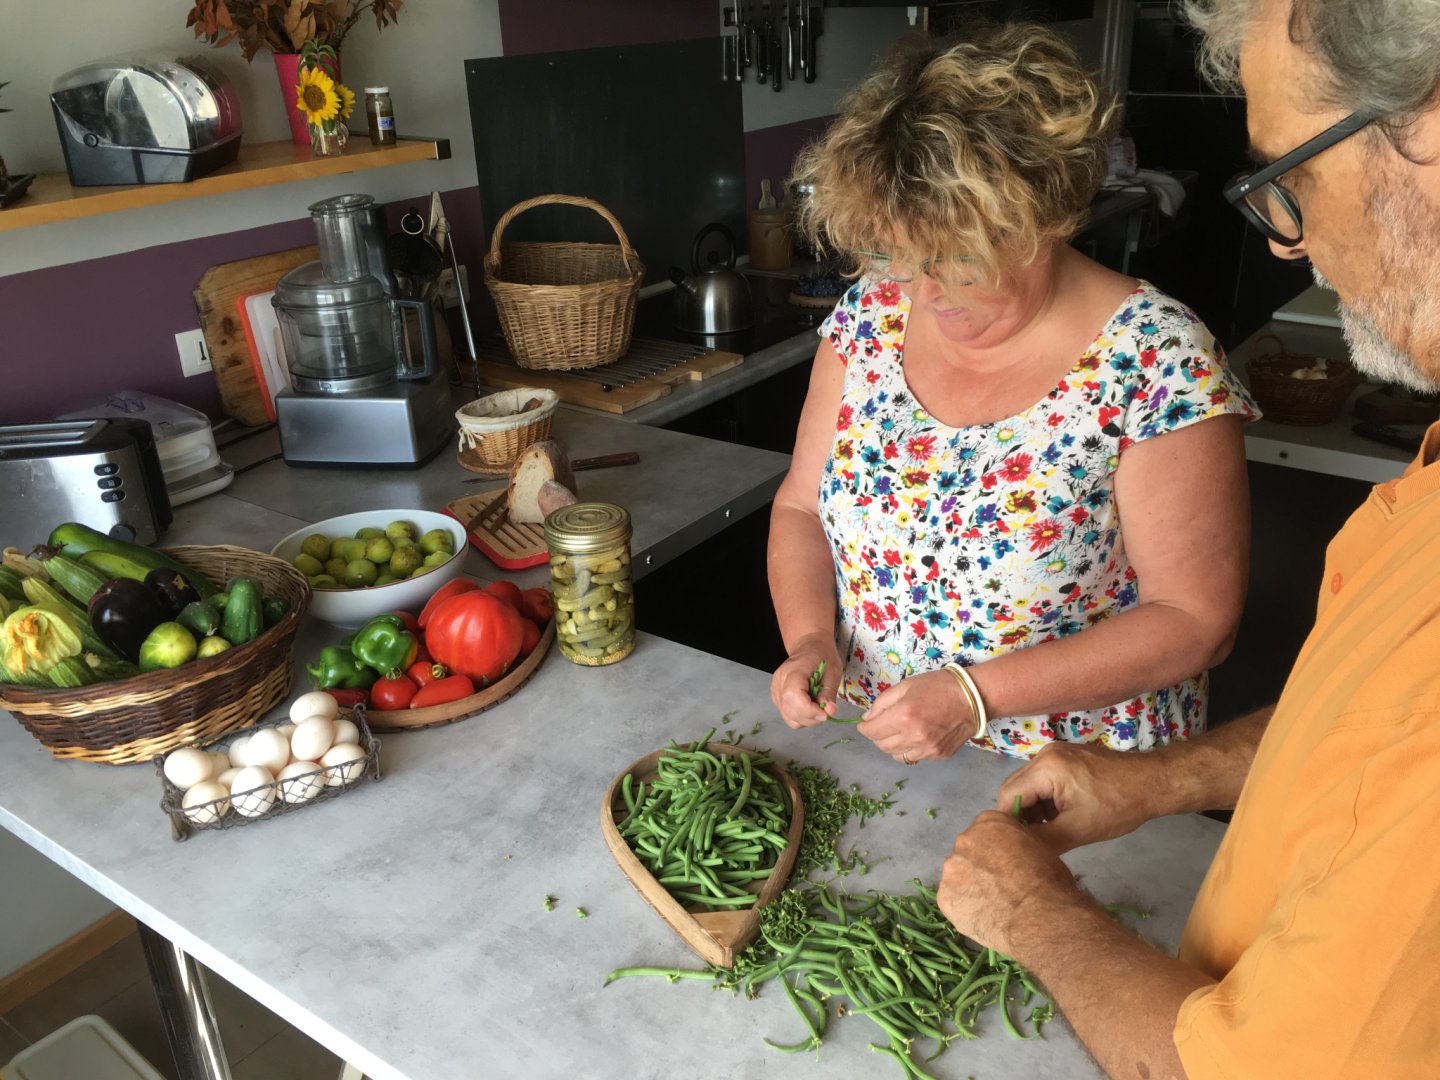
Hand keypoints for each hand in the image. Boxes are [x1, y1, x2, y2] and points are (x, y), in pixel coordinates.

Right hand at [771, 633, 841, 727]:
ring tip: (817, 707)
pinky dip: (801, 717)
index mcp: (794, 671)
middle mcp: (780, 682)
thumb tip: (829, 712)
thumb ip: (829, 693)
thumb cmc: (822, 656)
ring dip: (806, 719)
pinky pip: (787, 715)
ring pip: (789, 717)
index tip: (826, 712)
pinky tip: (809, 706)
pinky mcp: (777, 697)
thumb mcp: (833, 671)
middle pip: (790, 711)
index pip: (793, 697)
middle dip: (811, 717)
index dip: (810, 710)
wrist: (808, 646)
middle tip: (825, 710)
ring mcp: (776, 690)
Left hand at [859, 669, 972, 762]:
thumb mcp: (906, 686)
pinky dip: (909, 749)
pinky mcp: (938, 755)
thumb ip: (883, 703)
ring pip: (896, 755)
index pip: (872, 731)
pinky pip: (915, 757)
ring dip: (892, 744)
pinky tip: (916, 736)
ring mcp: (927, 749)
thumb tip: (868, 718)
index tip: (865, 724)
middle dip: (877, 736)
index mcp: (904, 716)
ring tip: (899, 731)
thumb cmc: (939, 686)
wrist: (973, 698)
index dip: (864, 728)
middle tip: (882, 725)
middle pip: (882, 746)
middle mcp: (914, 736)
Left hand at [937, 810, 1087, 957]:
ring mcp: (952, 869)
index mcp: (989, 823)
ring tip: (993, 906)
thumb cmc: (1049, 882)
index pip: (988, 830)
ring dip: (971, 887)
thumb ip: (1016, 843)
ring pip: (959, 877)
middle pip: (969, 852)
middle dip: (981, 867)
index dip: (998, 849)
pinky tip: (983, 919)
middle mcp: (964, 840)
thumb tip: (1012, 851)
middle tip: (1000, 887)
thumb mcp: (1040, 848)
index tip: (1007, 865)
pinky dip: (965, 909)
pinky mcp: (945, 897)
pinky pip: (954, 901)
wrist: (1039, 918)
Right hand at [997, 742, 1164, 853]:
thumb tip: (1018, 850)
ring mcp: (1055, 752)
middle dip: (1022, 815)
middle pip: (1014, 787)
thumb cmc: (1118, 807)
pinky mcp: (1065, 757)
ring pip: (1028, 784)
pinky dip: (1046, 799)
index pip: (1007, 796)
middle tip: (1035, 839)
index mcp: (1046, 768)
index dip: (1010, 823)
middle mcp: (1045, 754)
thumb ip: (1043, 840)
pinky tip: (1062, 815)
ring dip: (1034, 808)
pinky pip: (1042, 779)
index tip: (1020, 843)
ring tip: (1052, 829)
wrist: (1153, 783)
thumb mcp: (1078, 830)